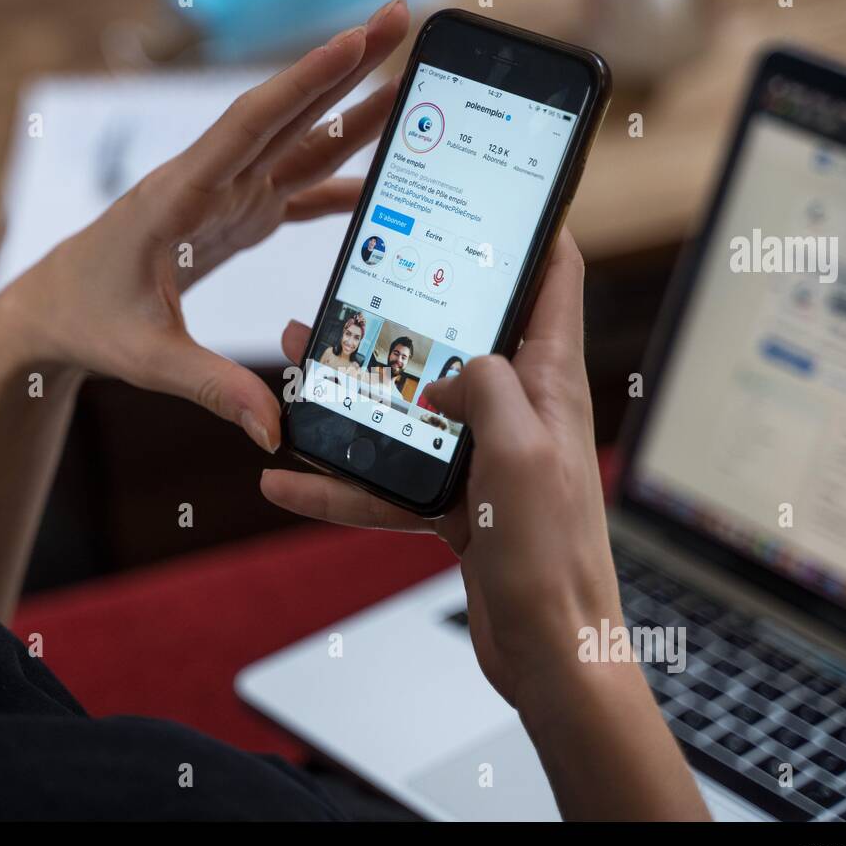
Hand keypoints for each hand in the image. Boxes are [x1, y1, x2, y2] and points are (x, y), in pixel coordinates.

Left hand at [0, 0, 410, 451]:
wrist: (53, 311)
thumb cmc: (88, 321)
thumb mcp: (147, 359)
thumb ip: (212, 388)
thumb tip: (273, 429)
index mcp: (181, 197)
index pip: (250, 127)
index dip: (305, 83)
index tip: (354, 40)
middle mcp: (208, 183)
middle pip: (287, 115)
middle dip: (345, 66)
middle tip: (398, 18)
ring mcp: (225, 197)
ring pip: (298, 144)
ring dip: (351, 110)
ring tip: (406, 78)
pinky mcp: (233, 218)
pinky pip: (295, 190)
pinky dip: (338, 181)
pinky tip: (378, 176)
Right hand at [261, 230, 620, 705]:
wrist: (551, 653)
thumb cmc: (554, 559)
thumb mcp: (520, 450)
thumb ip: (486, 385)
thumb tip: (446, 370)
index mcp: (549, 384)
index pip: (553, 279)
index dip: (532, 227)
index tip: (492, 193)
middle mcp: (519, 411)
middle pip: (459, 339)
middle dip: (406, 310)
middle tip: (352, 287)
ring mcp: (486, 457)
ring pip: (412, 407)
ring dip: (356, 393)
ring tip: (299, 372)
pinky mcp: (460, 502)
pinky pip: (393, 480)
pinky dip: (345, 483)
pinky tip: (291, 482)